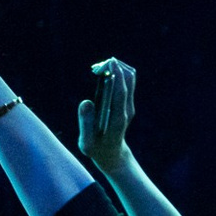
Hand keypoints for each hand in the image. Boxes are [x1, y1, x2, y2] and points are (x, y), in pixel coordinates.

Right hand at [77, 58, 136, 174]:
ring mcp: (129, 105)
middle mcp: (127, 109)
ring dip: (117, 68)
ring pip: (130, 77)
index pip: (121, 91)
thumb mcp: (86, 142)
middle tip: (97, 66)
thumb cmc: (96, 149)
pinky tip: (104, 73)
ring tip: (100, 67)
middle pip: (128, 79)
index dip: (116, 75)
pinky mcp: (127, 102)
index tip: (108, 62)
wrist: (111, 154)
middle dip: (115, 67)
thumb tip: (86, 102)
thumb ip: (85, 123)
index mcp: (118, 118)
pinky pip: (127, 81)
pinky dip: (117, 73)